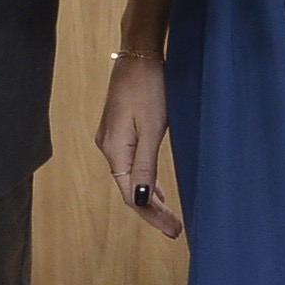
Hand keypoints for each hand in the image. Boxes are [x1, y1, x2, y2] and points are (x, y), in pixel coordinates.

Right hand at [94, 52, 183, 238]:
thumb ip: (144, 165)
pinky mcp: (119, 130)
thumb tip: (138, 199)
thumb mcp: (152, 127)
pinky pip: (131, 164)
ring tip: (169, 216)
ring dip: (149, 197)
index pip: (130, 195)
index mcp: (114, 150)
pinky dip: (144, 179)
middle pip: (129, 189)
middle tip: (175, 229)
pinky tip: (156, 189)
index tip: (173, 230)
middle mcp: (108, 148)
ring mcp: (112, 139)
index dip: (151, 215)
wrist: (139, 54)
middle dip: (152, 210)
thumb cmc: (149, 87)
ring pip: (130, 177)